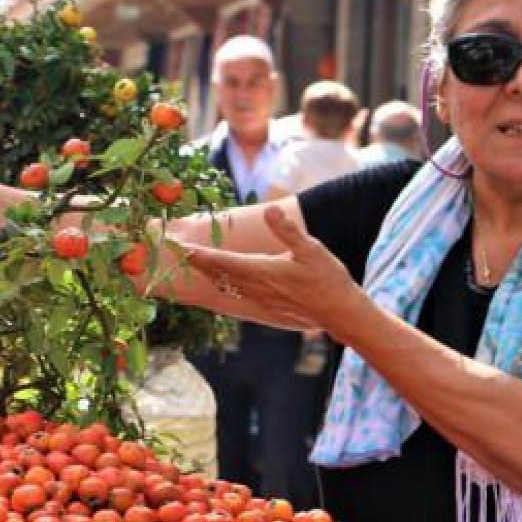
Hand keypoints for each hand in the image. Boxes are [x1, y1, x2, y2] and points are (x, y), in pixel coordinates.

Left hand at [184, 206, 366, 335]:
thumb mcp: (310, 249)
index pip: (224, 261)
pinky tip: (226, 284)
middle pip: (220, 275)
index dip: (201, 255)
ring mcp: (262, 300)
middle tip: (181, 254)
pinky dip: (226, 287)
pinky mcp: (269, 308)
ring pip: (227, 287)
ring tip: (198, 266)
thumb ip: (288, 230)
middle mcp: (257, 287)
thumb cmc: (327, 279)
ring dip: (211, 275)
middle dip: (199, 264)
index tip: (182, 248)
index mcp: (263, 270)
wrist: (340, 313)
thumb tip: (271, 209)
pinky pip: (239, 296)